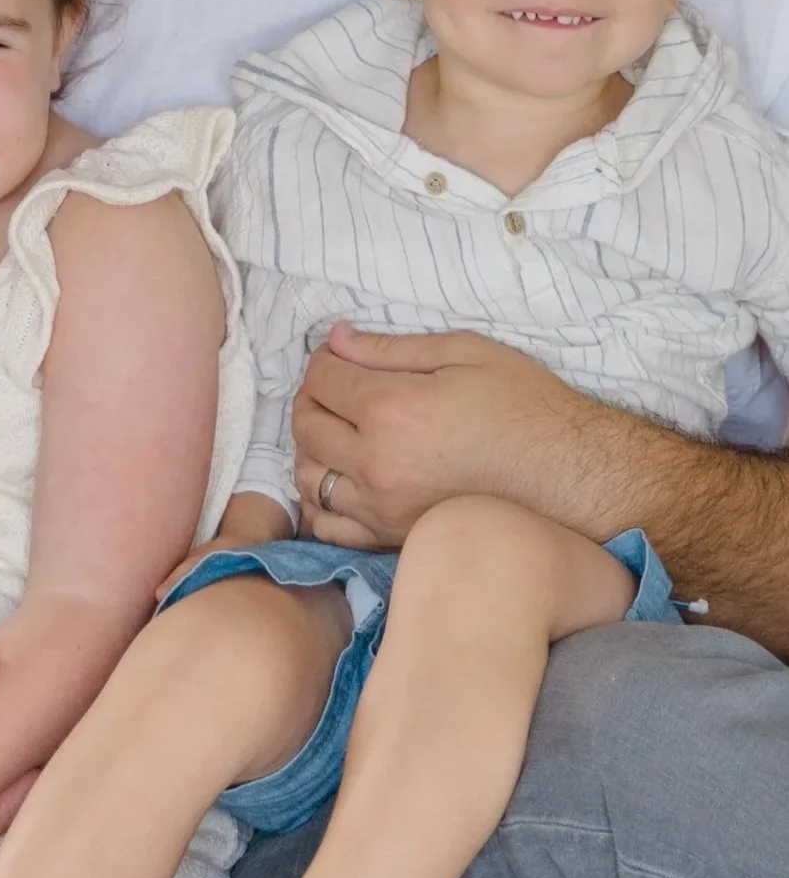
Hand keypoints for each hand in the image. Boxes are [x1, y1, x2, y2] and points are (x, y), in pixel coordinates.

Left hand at [292, 323, 574, 545]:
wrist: (570, 474)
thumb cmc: (525, 405)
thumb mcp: (464, 353)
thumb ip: (391, 348)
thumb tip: (337, 339)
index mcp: (391, 409)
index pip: (322, 379)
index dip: (323, 360)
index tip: (338, 355)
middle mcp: (376, 462)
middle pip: (306, 426)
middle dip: (311, 398)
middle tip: (334, 387)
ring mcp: (381, 507)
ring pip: (309, 475)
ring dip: (312, 447)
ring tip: (338, 431)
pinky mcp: (392, 538)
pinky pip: (329, 525)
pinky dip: (320, 501)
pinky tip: (339, 480)